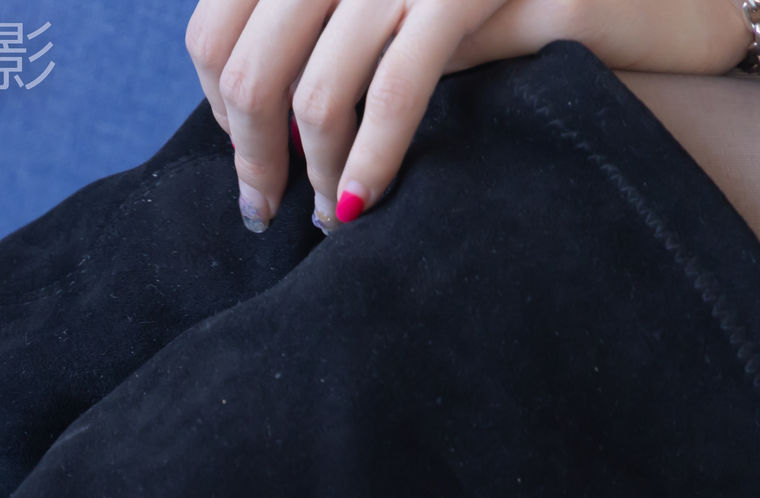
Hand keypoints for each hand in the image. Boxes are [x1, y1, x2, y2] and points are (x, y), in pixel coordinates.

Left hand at [185, 0, 759, 231]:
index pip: (220, 20)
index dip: (217, 101)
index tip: (247, 159)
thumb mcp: (421, 14)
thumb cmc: (542, 12)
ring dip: (311, 170)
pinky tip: (366, 200)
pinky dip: (371, 156)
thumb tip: (254, 118)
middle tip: (264, 208)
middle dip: (250, 150)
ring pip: (317, 83)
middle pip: (254, 58)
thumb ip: (342, 38)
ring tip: (328, 215)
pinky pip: (399, 85)